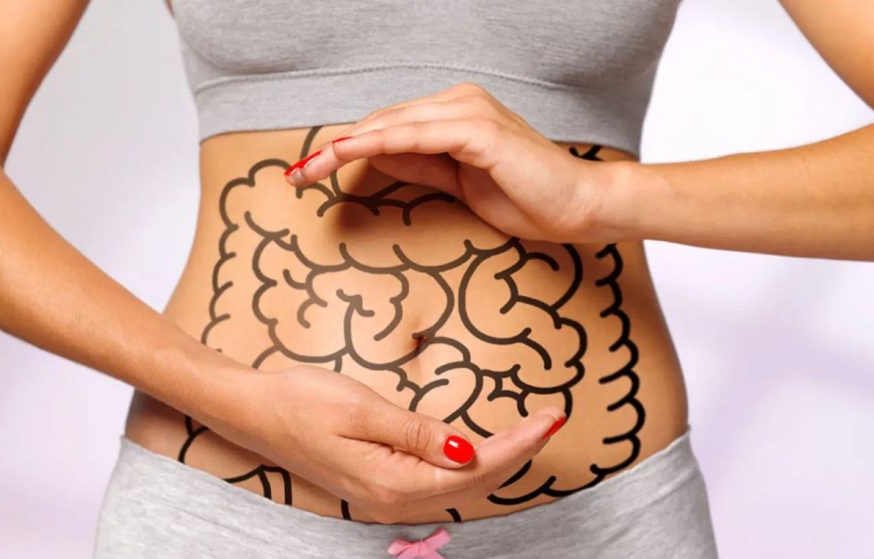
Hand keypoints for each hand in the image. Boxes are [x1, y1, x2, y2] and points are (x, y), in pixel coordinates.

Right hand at [201, 364, 565, 523]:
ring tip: (532, 433)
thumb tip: (467, 451)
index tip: (551, 417)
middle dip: (519, 453)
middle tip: (552, 418)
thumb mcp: (361, 409)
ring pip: (462, 491)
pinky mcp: (381, 487)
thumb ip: (416, 433)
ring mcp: (387, 498)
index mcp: (393, 481)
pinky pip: (441, 487)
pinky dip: (472, 469)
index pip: (476, 468)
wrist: (254, 412)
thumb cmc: (302, 401)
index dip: (519, 445)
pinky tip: (484, 450)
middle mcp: (394, 500)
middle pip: (476, 485)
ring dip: (500, 463)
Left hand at [283, 81, 623, 242]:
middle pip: (381, 122)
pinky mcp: (479, 131)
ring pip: (391, 126)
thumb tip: (376, 159)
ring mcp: (469, 112)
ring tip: (306, 170)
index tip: (309, 173)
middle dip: (333, 150)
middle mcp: (460, 103)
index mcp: (456, 113)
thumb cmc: (527, 199)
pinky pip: (416, 136)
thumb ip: (420, 166)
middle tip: (294, 176)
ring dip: (344, 147)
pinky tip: (346, 155)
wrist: (579, 208)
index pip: (389, 127)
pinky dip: (377, 144)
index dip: (347, 148)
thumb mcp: (458, 184)